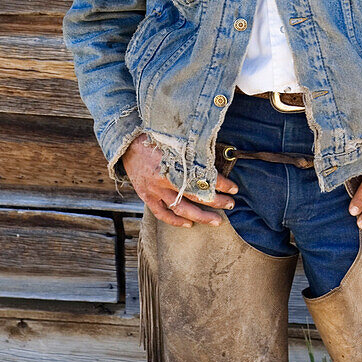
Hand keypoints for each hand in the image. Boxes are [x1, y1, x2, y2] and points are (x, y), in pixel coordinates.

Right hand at [122, 135, 237, 227]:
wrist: (127, 142)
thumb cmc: (154, 136)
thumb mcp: (175, 138)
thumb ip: (192, 149)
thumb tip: (216, 156)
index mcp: (173, 160)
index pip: (203, 176)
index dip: (221, 183)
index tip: (234, 188)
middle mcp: (164, 177)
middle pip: (195, 194)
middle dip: (216, 201)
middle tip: (231, 204)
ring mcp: (154, 189)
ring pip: (180, 208)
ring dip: (200, 216)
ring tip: (217, 221)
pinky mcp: (146, 196)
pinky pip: (162, 213)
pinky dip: (176, 221)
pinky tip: (189, 224)